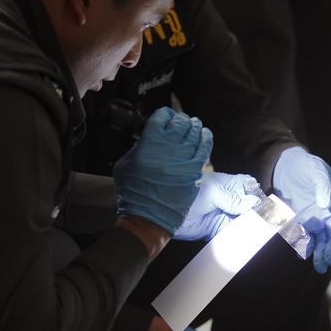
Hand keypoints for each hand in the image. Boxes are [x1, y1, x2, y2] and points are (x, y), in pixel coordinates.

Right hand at [112, 107, 212, 233]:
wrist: (148, 215)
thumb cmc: (132, 191)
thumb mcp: (125, 164)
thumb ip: (137, 148)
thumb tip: (148, 140)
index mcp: (149, 142)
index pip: (162, 116)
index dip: (165, 114)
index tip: (167, 117)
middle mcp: (169, 146)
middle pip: (181, 122)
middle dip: (181, 120)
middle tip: (182, 122)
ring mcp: (184, 158)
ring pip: (195, 133)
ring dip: (195, 126)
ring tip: (194, 125)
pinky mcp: (195, 170)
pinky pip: (205, 148)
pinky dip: (206, 138)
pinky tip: (205, 134)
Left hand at [174, 172, 260, 240]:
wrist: (162, 212)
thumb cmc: (188, 193)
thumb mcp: (212, 192)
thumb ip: (233, 199)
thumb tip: (253, 202)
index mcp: (228, 185)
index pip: (249, 186)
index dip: (257, 194)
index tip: (264, 204)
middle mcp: (227, 200)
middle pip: (248, 207)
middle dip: (255, 214)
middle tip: (263, 222)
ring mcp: (222, 215)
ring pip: (242, 221)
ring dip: (247, 227)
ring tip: (256, 233)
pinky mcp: (216, 229)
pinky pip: (231, 234)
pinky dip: (237, 238)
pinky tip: (244, 241)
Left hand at [273, 147, 330, 273]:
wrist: (288, 168)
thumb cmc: (307, 167)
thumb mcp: (316, 170)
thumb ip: (322, 185)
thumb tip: (325, 204)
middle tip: (330, 260)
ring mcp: (317, 220)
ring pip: (322, 240)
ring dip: (321, 253)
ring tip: (320, 266)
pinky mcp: (303, 223)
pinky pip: (306, 237)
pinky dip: (305, 246)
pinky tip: (303, 254)